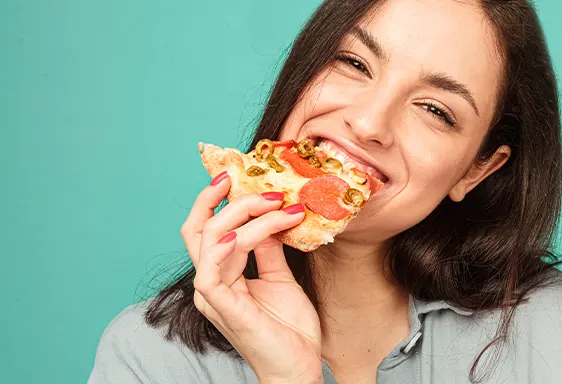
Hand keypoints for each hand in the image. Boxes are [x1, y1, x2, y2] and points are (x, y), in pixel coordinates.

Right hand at [180, 171, 322, 383]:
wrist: (298, 367)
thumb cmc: (288, 329)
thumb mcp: (281, 278)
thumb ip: (270, 249)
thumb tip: (271, 216)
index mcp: (221, 274)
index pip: (208, 228)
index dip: (218, 200)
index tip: (239, 176)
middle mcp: (210, 281)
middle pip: (199, 228)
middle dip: (222, 199)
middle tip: (254, 181)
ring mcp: (212, 295)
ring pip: (213, 240)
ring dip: (245, 216)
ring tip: (278, 205)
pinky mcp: (221, 308)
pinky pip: (211, 272)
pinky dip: (224, 248)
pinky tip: (242, 234)